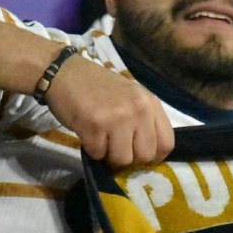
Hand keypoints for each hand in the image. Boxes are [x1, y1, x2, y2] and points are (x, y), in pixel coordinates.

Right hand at [46, 59, 174, 169]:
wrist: (65, 72)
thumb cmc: (98, 88)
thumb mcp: (131, 98)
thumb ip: (144, 121)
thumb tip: (149, 155)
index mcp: (150, 103)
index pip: (167, 143)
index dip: (154, 156)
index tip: (140, 156)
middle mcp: (138, 109)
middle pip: (145, 156)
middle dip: (129, 158)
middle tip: (115, 147)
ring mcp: (117, 117)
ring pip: (123, 160)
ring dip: (109, 156)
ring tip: (101, 140)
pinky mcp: (94, 124)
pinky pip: (99, 155)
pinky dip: (92, 150)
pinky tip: (88, 134)